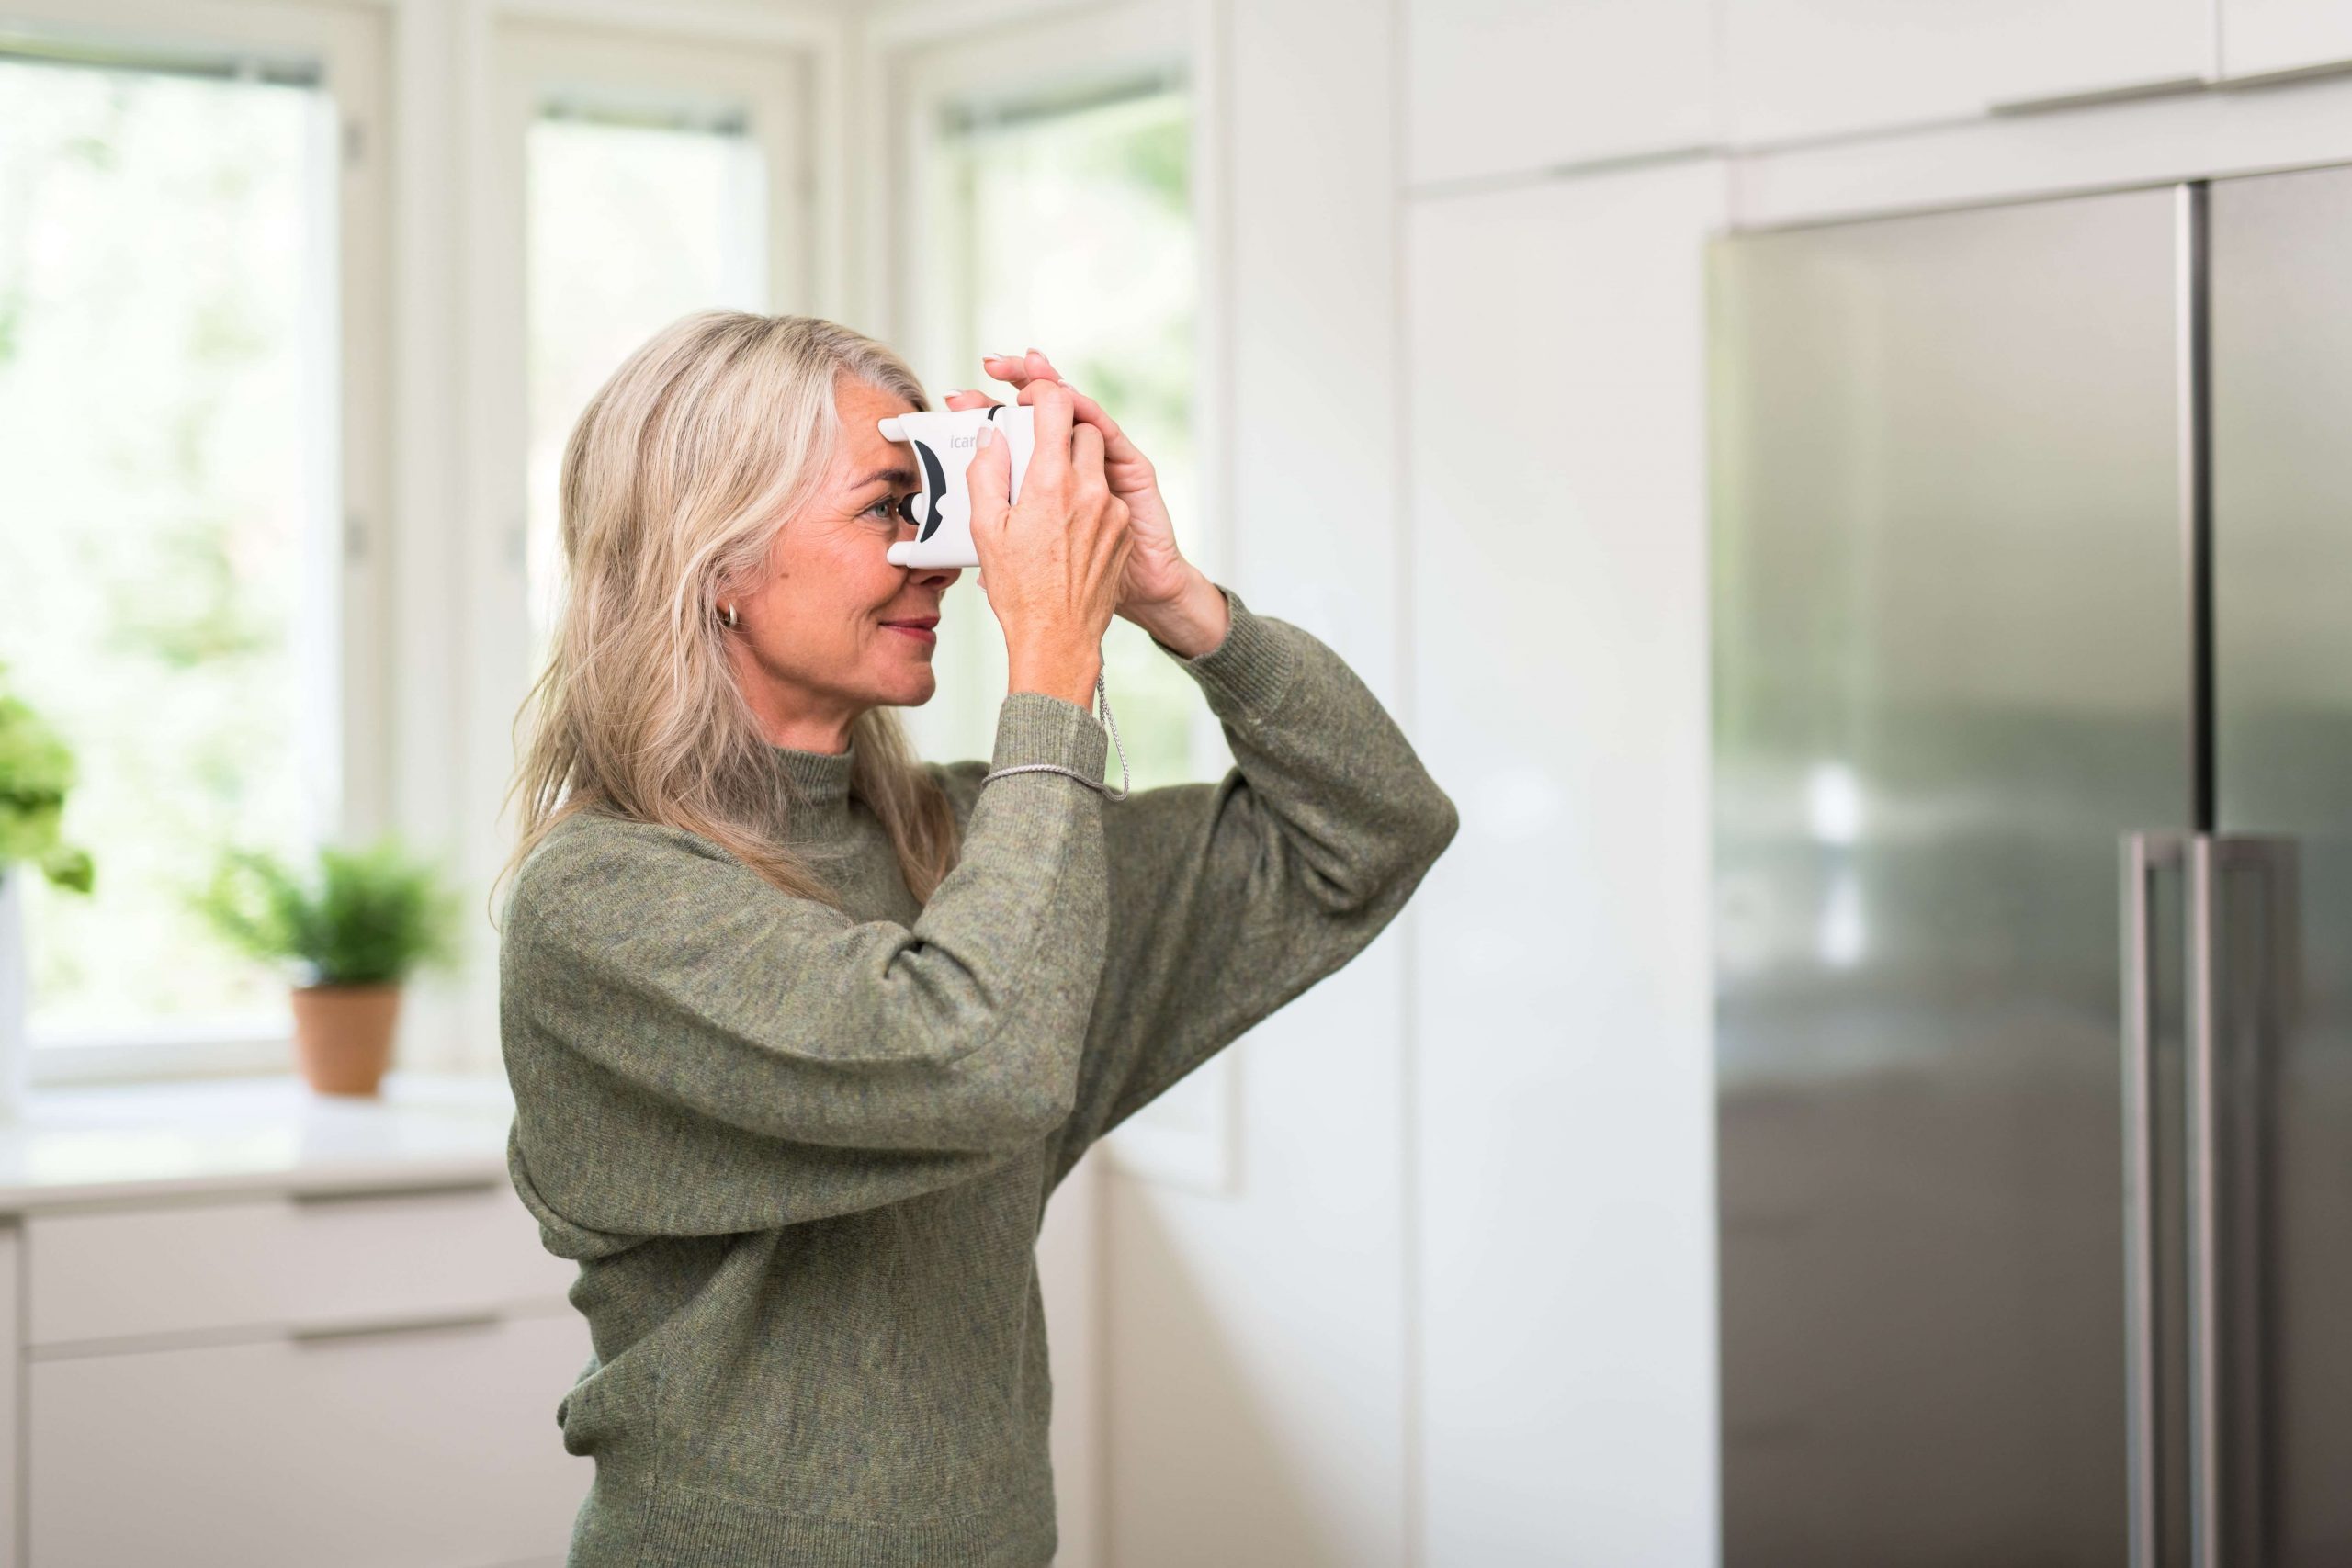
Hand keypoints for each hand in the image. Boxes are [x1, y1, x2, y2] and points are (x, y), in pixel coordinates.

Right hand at [950, 350, 1211, 641]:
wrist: (1059, 636)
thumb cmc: (1019, 589)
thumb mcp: (985, 529)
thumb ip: (985, 472)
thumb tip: (991, 435)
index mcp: (1050, 483)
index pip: (1056, 404)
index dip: (1040, 391)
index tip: (1026, 399)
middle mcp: (1088, 489)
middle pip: (1082, 428)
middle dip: (1059, 431)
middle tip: (1034, 450)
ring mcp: (1111, 510)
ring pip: (1098, 460)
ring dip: (1074, 464)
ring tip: (1046, 495)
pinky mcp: (1124, 529)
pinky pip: (1106, 493)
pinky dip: (1088, 496)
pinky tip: (1064, 525)